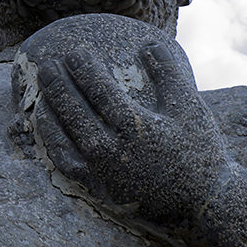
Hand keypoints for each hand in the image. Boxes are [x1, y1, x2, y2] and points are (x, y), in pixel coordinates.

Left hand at [35, 41, 228, 224]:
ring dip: (50, 109)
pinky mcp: (97, 189)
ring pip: (64, 136)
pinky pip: (64, 162)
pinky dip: (52, 141)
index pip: (100, 91)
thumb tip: (149, 42)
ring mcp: (101, 172)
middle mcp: (113, 151)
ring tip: (44, 89)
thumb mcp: (190, 107)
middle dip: (58, 84)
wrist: (203, 204)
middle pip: (75, 111)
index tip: (73, 52)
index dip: (84, 69)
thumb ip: (167, 73)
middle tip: (47, 64)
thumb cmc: (199, 150)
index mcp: (136, 128)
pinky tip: (47, 123)